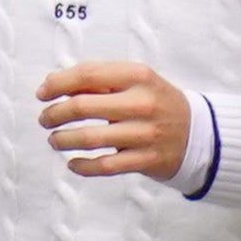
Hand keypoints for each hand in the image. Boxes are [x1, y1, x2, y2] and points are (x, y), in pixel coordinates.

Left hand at [37, 61, 191, 180]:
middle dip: (54, 114)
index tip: (42, 93)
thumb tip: (53, 82)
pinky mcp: (145, 160)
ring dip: (62, 140)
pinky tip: (73, 163)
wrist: (198, 133)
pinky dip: (82, 166)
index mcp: (138, 76)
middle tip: (45, 119)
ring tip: (55, 140)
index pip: (87, 74)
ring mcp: (144, 133)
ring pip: (88, 138)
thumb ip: (99, 80)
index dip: (57, 84)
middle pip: (81, 106)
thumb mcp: (136, 81)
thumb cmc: (156, 103)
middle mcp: (142, 103)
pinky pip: (104, 166)